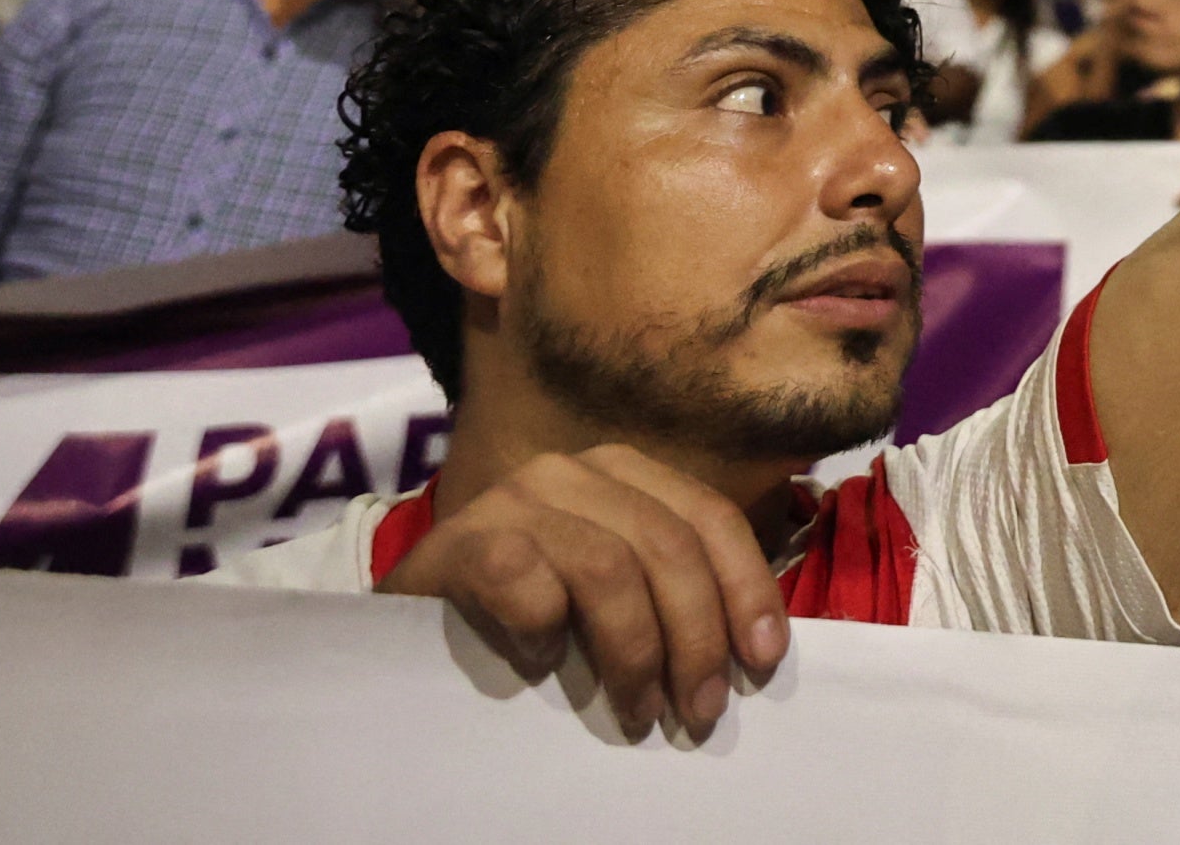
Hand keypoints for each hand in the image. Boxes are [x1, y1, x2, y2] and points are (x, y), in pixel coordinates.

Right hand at [378, 446, 787, 741]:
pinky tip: (545, 661)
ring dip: (633, 650)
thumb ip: (671, 589)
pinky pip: (521, 576)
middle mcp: (572, 471)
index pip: (710, 519)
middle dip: (696, 637)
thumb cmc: (530, 603)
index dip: (747, 588)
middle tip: (699, 708)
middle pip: (668, 547)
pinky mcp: (460, 539)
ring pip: (607, 568)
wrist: (416, 607)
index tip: (763, 659)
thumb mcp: (613, 585)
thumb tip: (754, 647)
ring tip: (639, 708)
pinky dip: (544, 624)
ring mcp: (513, 498)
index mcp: (625, 472)